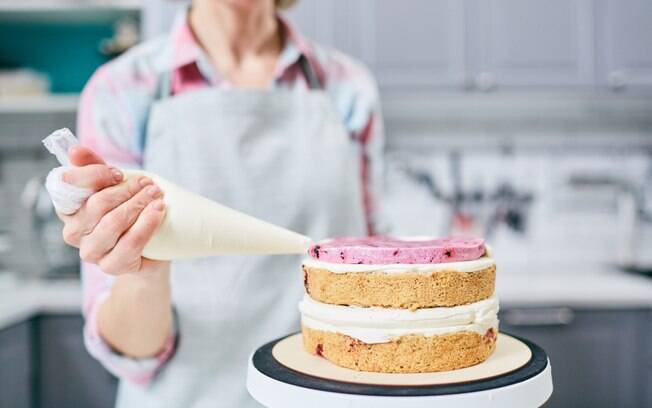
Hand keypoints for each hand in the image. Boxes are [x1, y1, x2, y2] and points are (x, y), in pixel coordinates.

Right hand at [58, 145, 167, 274]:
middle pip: (97, 204)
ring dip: (139, 205)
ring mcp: (90, 251)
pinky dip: (147, 224)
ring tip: (157, 196)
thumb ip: (95, 167)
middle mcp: (73, 231)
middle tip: (150, 184)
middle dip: (128, 190)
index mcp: (68, 208)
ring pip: (113, 223)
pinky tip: (159, 211)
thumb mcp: (115, 186)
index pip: (67, 185)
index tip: (120, 173)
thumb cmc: (130, 211)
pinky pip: (130, 243)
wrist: (153, 247)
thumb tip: (75, 150)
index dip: (94, 175)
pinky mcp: (110, 266)